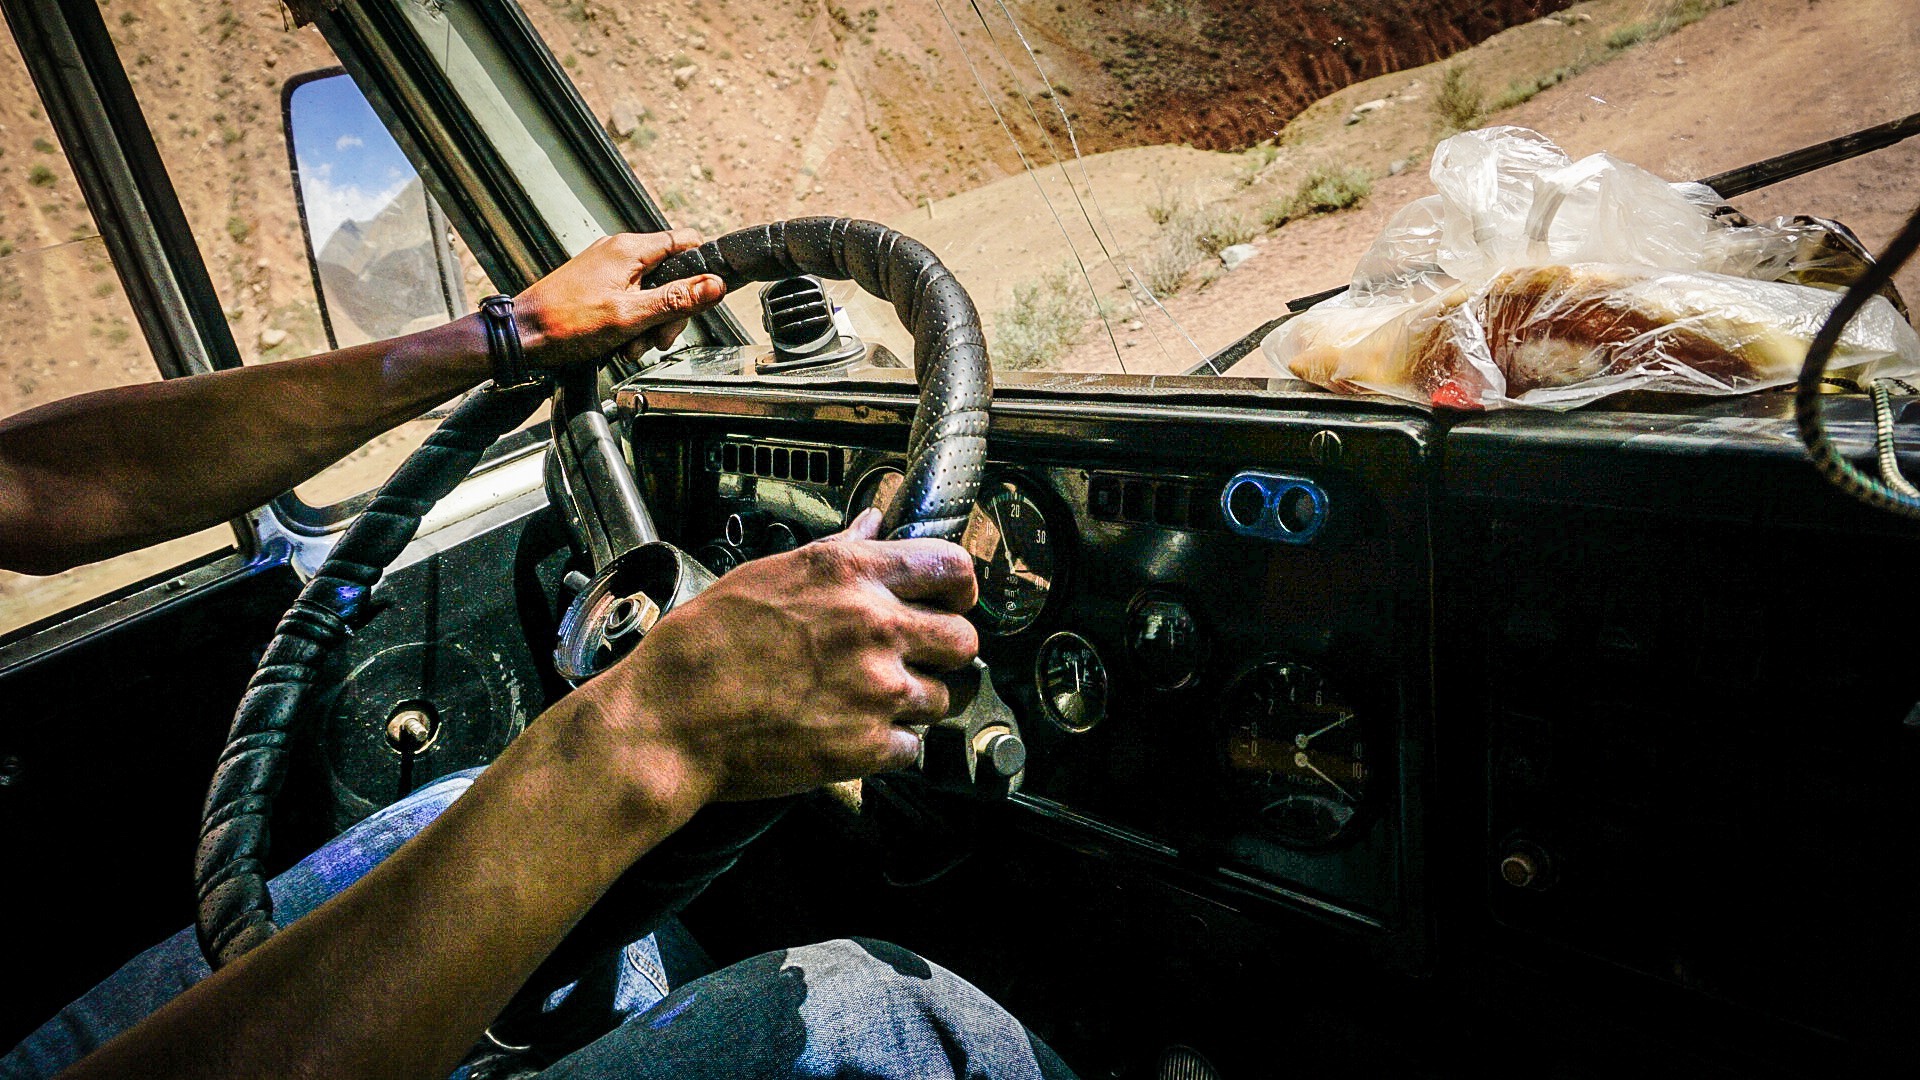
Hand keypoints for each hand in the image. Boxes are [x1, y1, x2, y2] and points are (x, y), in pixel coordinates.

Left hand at [511, 229, 726, 370]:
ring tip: (633, 346)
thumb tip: (715, 285)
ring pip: (650, 293)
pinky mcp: (597, 286)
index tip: (704, 297)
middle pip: (670, 276)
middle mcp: (619, 252)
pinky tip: (621, 343)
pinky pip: (630, 301)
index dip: (702, 270)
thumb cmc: (565, 324)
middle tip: (660, 338)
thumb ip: (676, 300)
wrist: (523, 337)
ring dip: (650, 323)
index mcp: (629, 250)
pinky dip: (632, 323)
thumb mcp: (630, 315)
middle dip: (671, 311)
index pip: (686, 242)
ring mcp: (607, 269)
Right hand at [584, 509, 979, 802]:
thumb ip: (837, 551)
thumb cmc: (703, 646)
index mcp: (850, 574)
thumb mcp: (768, 575)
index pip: (952, 568)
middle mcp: (873, 626)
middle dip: (944, 651)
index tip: (951, 601)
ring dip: (916, 702)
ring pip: (943, 698)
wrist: (669, 718)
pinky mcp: (866, 746)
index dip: (959, 588)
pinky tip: (854, 733)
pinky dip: (889, 746)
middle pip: (963, 639)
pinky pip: (912, 748)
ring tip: (870, 700)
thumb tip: (874, 525)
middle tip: (916, 658)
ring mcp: (875, 689)